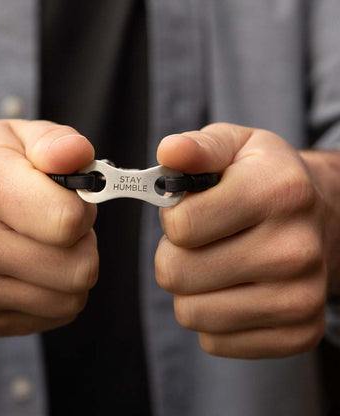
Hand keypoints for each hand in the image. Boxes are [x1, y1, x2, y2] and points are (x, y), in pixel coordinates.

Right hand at [0, 120, 97, 336]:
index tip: (72, 199)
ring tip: (47, 246)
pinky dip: (55, 294)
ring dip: (72, 271)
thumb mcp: (21, 137)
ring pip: (71, 301)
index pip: (68, 220)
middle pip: (78, 270)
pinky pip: (53, 317)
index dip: (84, 209)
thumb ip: (57, 143)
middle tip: (63, 227)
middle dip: (84, 245)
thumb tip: (79, 154)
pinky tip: (33, 269)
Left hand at [155, 123, 328, 358]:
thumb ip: (197, 147)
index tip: (187, 209)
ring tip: (214, 263)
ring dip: (190, 288)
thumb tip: (168, 150)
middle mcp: (294, 249)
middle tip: (197, 241)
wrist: (319, 217)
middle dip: (173, 255)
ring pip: (191, 313)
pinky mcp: (298, 332)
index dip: (172, 217)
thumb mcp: (234, 147)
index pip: (181, 226)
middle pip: (177, 273)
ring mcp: (300, 298)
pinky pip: (214, 340)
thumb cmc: (264, 180)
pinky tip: (232, 289)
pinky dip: (211, 316)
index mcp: (277, 193)